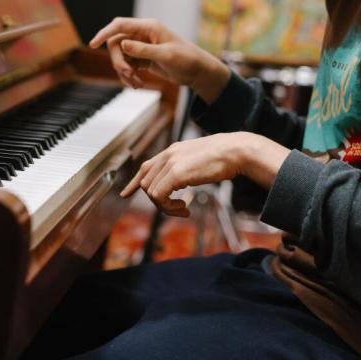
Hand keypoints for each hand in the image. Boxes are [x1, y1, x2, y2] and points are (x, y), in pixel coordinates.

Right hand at [90, 17, 229, 102]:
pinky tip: (136, 84)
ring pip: (119, 57)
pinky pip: (126, 66)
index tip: (92, 44)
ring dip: (123, 72)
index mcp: (148, 27)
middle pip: (115, 43)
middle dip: (117, 61)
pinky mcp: (142, 59)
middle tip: (127, 74)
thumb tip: (123, 45)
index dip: (104, 33)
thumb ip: (144, 50)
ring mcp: (141, 47)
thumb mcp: (166, 56)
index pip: (120, 25)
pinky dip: (128, 76)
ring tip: (135, 83)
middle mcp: (142, 34)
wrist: (197, 72)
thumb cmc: (187, 59)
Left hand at [121, 132, 289, 216]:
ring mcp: (170, 163)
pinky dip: (169, 207)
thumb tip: (179, 180)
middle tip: (180, 208)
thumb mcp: (198, 160)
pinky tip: (186, 207)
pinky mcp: (176, 173)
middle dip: (158, 201)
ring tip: (184, 209)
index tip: (126, 193)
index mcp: (172, 151)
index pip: (146, 166)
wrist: (234, 151)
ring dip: (165, 206)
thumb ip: (184, 167)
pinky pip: (159, 196)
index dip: (135, 182)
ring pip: (151, 192)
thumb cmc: (223, 157)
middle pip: (146, 183)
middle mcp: (168, 155)